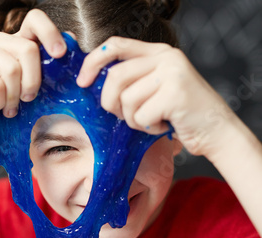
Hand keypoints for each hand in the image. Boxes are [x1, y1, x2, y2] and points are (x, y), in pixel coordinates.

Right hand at [0, 9, 66, 134]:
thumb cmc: (11, 103)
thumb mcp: (36, 86)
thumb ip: (51, 65)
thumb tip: (71, 40)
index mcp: (19, 41)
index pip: (34, 20)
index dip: (49, 33)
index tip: (59, 54)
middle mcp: (1, 40)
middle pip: (28, 49)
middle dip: (32, 81)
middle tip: (28, 99)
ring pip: (11, 69)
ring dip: (14, 96)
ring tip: (10, 108)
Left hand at [76, 36, 234, 157]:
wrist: (217, 131)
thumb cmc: (179, 114)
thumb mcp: (153, 88)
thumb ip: (131, 79)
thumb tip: (90, 82)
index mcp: (157, 52)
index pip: (115, 45)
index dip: (92, 62)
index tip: (82, 82)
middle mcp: (165, 57)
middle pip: (115, 77)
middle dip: (110, 103)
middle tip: (123, 116)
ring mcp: (172, 73)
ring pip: (126, 99)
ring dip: (133, 119)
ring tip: (151, 121)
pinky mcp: (175, 93)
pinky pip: (140, 116)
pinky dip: (147, 128)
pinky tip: (164, 125)